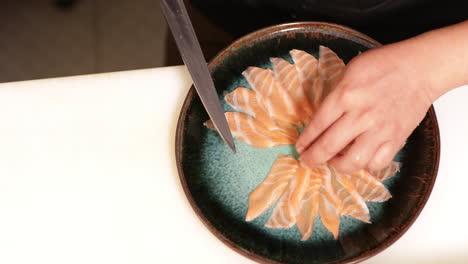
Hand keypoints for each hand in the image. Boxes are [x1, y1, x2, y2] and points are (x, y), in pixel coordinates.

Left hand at [296, 43, 433, 172]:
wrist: (419, 69)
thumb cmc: (384, 65)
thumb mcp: (349, 72)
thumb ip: (334, 95)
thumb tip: (321, 119)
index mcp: (345, 95)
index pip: (318, 125)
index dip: (305, 140)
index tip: (300, 147)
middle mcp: (361, 115)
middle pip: (329, 146)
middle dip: (313, 158)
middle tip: (307, 161)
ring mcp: (380, 130)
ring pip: (353, 161)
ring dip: (337, 165)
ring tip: (332, 162)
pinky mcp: (396, 139)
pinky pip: (377, 163)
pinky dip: (365, 165)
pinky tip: (358, 159)